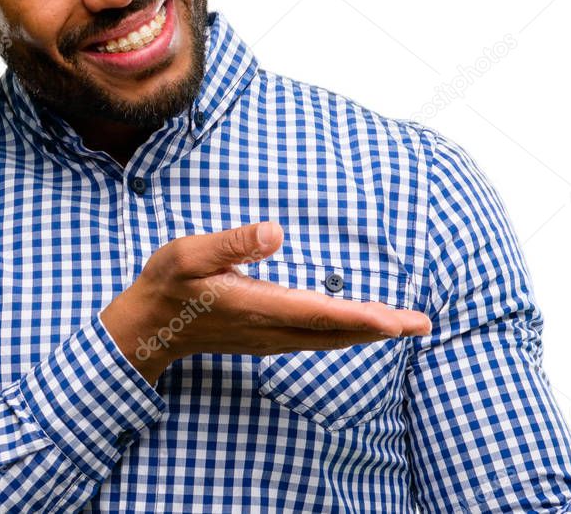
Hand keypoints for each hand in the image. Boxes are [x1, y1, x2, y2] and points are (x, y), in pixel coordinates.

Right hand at [101, 221, 432, 384]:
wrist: (147, 329)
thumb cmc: (168, 285)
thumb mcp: (189, 254)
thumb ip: (233, 243)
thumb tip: (276, 232)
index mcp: (257, 306)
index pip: (319, 314)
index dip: (360, 317)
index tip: (396, 321)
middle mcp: (271, 328)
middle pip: (336, 332)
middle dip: (381, 328)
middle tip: (423, 324)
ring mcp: (271, 337)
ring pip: (331, 339)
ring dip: (370, 333)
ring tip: (406, 326)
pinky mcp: (269, 337)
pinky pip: (319, 339)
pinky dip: (348, 334)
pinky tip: (363, 327)